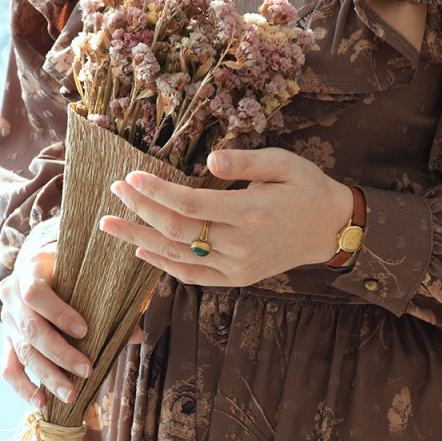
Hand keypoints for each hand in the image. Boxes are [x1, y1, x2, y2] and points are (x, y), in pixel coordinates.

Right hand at [0, 242, 144, 406]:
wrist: (38, 267)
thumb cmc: (70, 270)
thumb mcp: (85, 274)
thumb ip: (109, 300)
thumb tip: (136, 335)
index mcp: (30, 270)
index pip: (37, 293)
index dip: (59, 313)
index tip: (85, 330)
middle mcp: (12, 297)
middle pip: (32, 328)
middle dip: (60, 353)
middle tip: (88, 370)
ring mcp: (7, 321)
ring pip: (24, 352)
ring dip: (48, 376)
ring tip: (71, 395)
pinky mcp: (7, 342)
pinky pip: (8, 368)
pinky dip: (23, 388)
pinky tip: (42, 403)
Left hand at [99, 147, 354, 286]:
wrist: (331, 230)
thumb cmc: (307, 188)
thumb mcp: (284, 163)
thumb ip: (246, 162)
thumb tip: (209, 162)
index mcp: (250, 212)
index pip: (190, 204)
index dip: (156, 192)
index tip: (131, 177)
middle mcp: (241, 244)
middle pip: (177, 230)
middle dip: (140, 210)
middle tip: (114, 192)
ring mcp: (238, 266)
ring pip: (178, 255)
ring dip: (140, 240)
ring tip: (110, 225)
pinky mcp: (238, 278)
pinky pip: (194, 275)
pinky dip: (165, 265)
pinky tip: (142, 251)